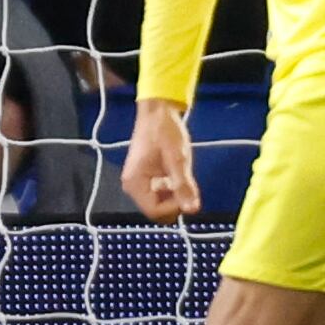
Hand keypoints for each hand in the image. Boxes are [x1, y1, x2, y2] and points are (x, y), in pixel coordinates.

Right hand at [125, 99, 201, 222]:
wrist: (158, 113)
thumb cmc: (165, 132)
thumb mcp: (178, 159)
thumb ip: (183, 185)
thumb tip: (192, 210)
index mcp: (135, 184)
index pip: (155, 212)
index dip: (174, 206)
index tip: (186, 189)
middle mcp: (132, 187)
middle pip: (157, 210)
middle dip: (174, 201)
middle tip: (183, 179)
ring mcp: (138, 183)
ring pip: (160, 202)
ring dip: (174, 193)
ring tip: (178, 170)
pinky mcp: (145, 178)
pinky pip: (160, 193)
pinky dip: (171, 187)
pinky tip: (175, 170)